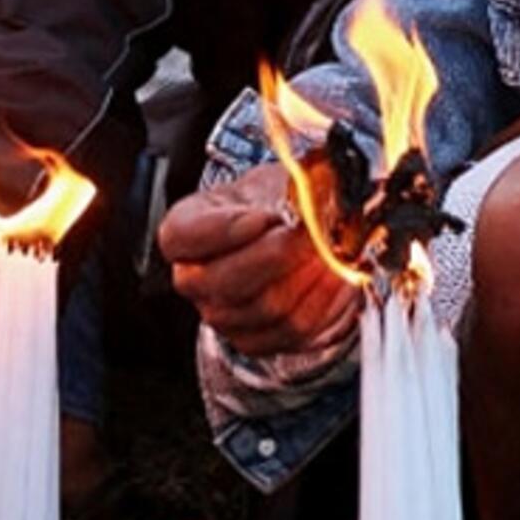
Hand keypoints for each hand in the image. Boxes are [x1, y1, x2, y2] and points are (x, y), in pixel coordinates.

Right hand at [158, 161, 365, 358]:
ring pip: (267, 306)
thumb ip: (291, 182)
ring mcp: (222, 315)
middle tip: (311, 234)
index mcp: (184, 232)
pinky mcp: (256, 340)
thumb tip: (317, 189)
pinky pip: (293, 330)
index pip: (183, 237)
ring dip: (308, 278)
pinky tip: (336, 277)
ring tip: (332, 252)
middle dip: (278, 256)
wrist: (291, 231)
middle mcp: (193, 279)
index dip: (224, 230)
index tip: (265, 217)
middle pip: (226, 280)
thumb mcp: (275, 179)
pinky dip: (324, 302)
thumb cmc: (275, 203)